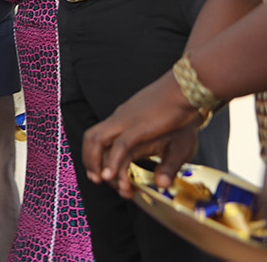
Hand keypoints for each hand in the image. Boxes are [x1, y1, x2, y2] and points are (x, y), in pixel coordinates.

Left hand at [82, 72, 201, 195]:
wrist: (188, 93)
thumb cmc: (180, 117)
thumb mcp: (167, 142)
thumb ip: (161, 162)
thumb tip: (161, 184)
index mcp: (123, 120)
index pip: (99, 137)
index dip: (93, 155)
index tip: (97, 174)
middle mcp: (120, 119)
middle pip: (92, 138)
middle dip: (89, 159)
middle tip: (95, 178)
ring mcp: (127, 122)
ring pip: (99, 140)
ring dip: (95, 161)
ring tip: (101, 179)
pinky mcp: (140, 127)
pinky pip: (120, 145)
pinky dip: (112, 160)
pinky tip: (111, 175)